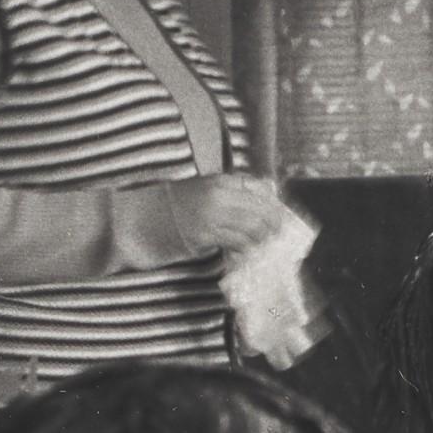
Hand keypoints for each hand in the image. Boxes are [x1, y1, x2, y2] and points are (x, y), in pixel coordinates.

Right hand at [176, 172, 297, 255]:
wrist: (152, 215)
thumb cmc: (182, 202)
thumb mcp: (208, 186)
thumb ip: (234, 188)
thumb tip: (267, 193)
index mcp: (221, 180)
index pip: (257, 189)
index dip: (272, 204)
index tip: (280, 214)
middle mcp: (219, 195)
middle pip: (258, 210)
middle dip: (272, 224)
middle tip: (277, 233)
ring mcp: (212, 216)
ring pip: (251, 228)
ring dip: (261, 238)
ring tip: (264, 244)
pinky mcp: (206, 235)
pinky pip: (236, 242)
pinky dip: (245, 248)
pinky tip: (247, 251)